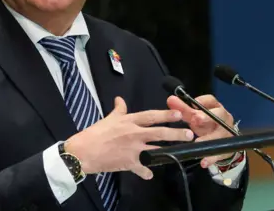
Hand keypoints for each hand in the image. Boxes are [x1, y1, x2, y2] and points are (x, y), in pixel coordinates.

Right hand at [65, 97, 194, 179]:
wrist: (83, 152)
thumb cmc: (95, 134)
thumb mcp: (108, 119)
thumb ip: (118, 110)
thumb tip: (120, 99)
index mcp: (129, 121)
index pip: (151, 116)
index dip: (166, 114)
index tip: (179, 114)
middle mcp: (134, 133)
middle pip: (159, 132)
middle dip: (176, 133)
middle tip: (189, 134)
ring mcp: (133, 149)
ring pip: (155, 149)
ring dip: (168, 152)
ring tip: (179, 153)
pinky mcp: (129, 162)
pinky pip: (142, 169)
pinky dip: (146, 172)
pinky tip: (150, 175)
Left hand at [166, 94, 236, 168]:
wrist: (222, 141)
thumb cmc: (207, 125)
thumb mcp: (196, 117)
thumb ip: (183, 109)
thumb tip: (170, 99)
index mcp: (216, 108)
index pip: (211, 100)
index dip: (203, 101)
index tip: (194, 102)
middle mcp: (223, 119)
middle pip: (219, 115)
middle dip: (207, 117)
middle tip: (196, 119)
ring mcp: (227, 133)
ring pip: (219, 135)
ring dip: (208, 138)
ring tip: (197, 143)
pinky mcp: (226, 148)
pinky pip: (219, 153)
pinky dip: (211, 158)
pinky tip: (203, 162)